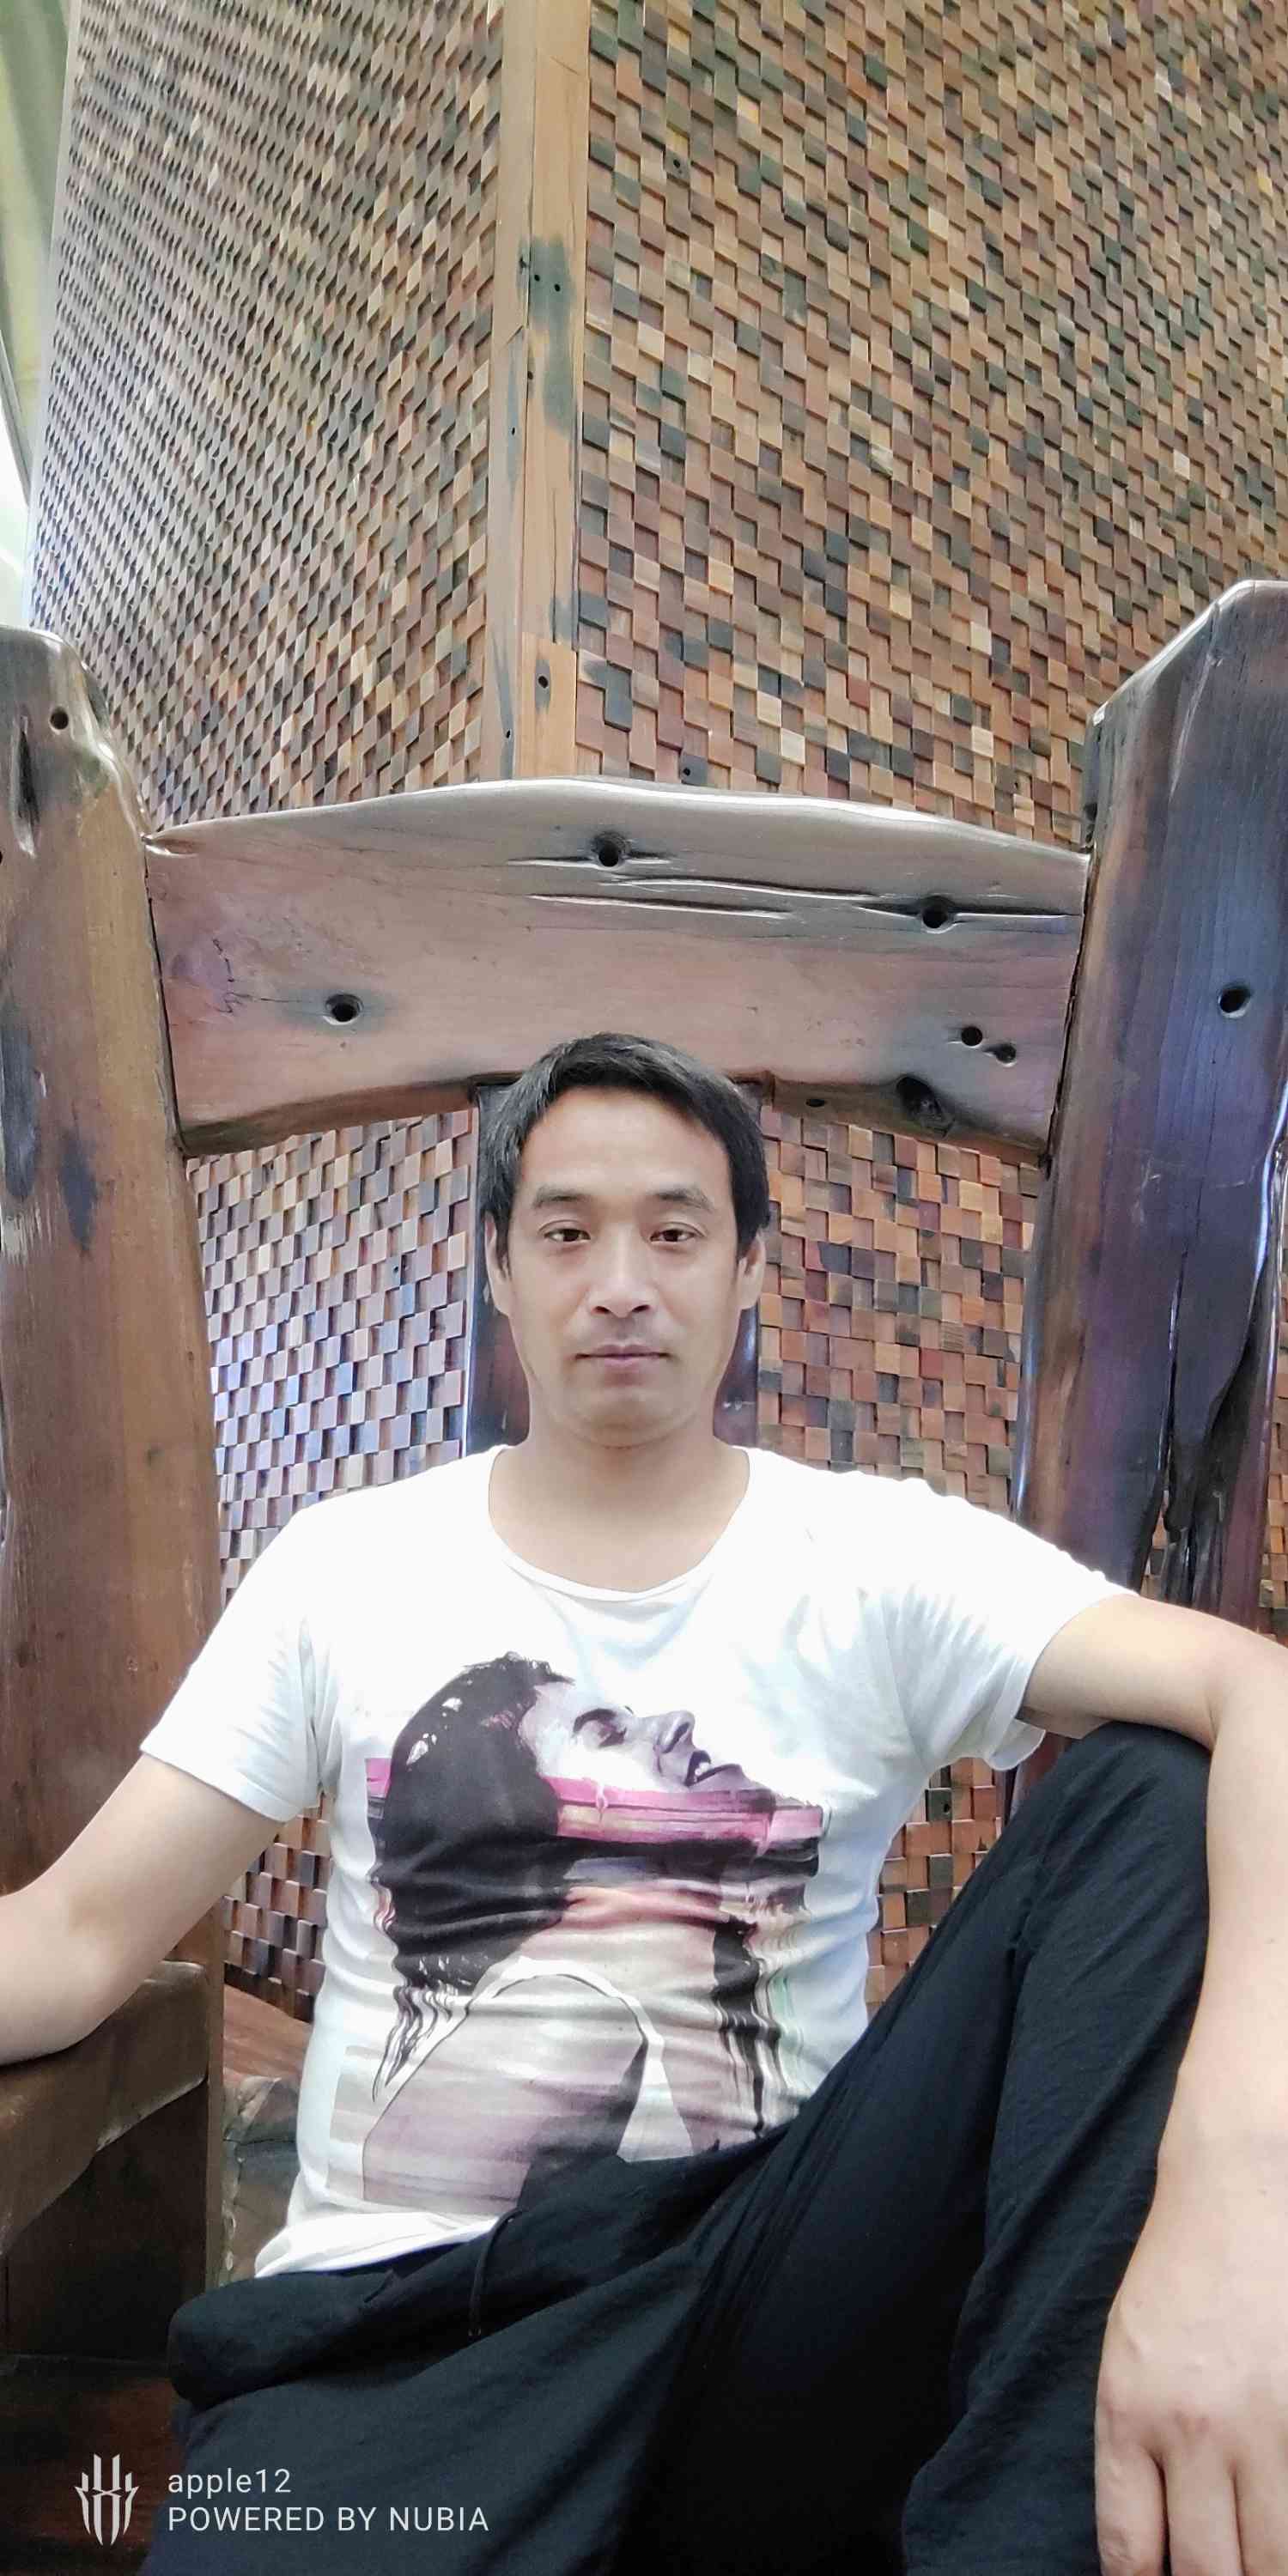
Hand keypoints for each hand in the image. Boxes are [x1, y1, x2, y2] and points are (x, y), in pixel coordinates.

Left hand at [1094, 2138, 1287, 2573]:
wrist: (1242, 2184)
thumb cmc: (1180, 2272)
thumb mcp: (1127, 2358)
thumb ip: (1136, 2453)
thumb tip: (1150, 2554)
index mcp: (1132, 2414)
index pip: (1132, 2552)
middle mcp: (1197, 2430)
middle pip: (1207, 2573)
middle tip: (1220, 2571)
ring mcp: (1267, 2425)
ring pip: (1270, 2560)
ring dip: (1263, 2566)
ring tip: (1257, 2556)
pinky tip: (1283, 2525)